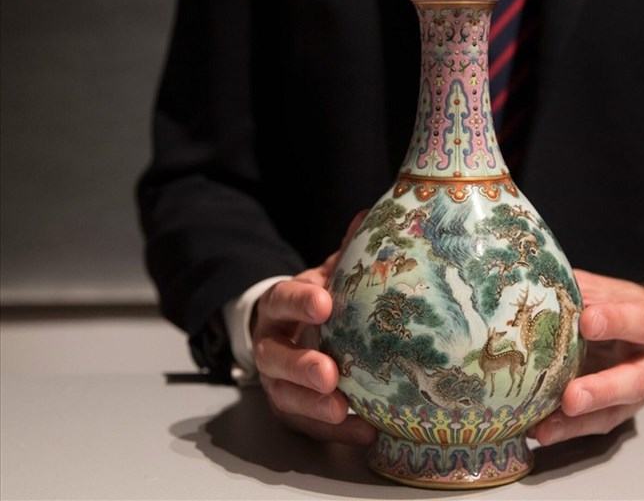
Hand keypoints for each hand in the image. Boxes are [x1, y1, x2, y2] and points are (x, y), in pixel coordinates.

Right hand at [251, 211, 375, 444]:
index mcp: (280, 305)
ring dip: (313, 406)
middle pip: (275, 358)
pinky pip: (309, 426)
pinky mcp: (292, 411)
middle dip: (301, 366)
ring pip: (285, 398)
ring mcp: (277, 382)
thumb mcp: (329, 275)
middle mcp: (272, 345)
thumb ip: (346, 252)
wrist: (288, 331)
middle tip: (329, 371)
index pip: (283, 299)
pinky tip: (365, 430)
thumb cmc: (318, 300)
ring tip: (341, 409)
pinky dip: (337, 431)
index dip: (300, 302)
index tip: (324, 303)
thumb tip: (365, 216)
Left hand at [530, 270, 643, 444]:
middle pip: (633, 381)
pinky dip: (567, 429)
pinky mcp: (619, 412)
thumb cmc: (623, 305)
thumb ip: (585, 291)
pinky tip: (539, 431)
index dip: (615, 321)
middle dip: (601, 390)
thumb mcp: (612, 292)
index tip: (586, 321)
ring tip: (546, 427)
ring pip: (613, 413)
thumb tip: (540, 284)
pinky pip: (594, 425)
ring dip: (578, 422)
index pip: (639, 321)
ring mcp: (636, 394)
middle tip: (571, 397)